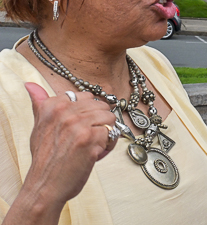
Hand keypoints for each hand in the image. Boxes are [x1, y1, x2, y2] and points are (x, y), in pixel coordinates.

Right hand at [3, 83, 117, 224]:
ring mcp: (78, 124)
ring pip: (110, 118)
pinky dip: (108, 146)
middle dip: (99, 123)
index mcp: (53, 105)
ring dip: (105, 134)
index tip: (79, 127)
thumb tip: (30, 85)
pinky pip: (112, 134)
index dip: (89, 113)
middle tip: (87, 139)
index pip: (88, 96)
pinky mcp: (90, 138)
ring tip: (91, 146)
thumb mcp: (39, 126)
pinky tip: (95, 154)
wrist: (45, 185)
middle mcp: (65, 111)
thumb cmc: (46, 157)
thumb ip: (40, 103)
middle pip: (102, 106)